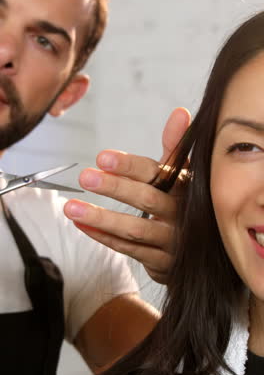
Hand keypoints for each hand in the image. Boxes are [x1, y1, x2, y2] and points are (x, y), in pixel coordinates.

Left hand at [64, 107, 190, 283]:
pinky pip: (129, 250)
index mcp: (185, 188)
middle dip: (115, 187)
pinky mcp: (162, 262)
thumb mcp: (182, 177)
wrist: (201, 251)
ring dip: (102, 218)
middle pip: (147, 199)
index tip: (103, 157)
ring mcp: (172, 240)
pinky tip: (82, 224)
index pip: (158, 173)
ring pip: (135, 229)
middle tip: (85, 177)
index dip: (130, 166)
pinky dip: (103, 237)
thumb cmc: (182, 205)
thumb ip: (175, 147)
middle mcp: (181, 214)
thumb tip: (180, 112)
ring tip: (71, 207)